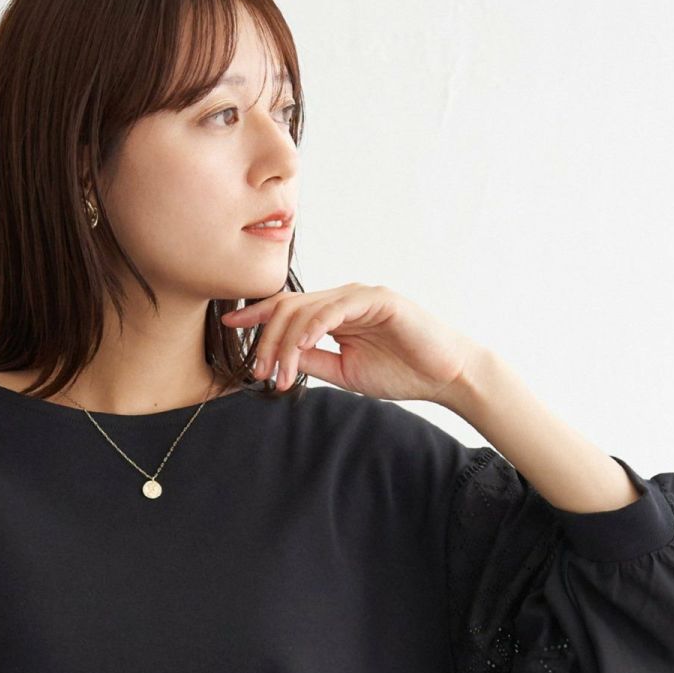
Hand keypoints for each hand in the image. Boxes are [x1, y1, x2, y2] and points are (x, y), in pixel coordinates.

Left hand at [221, 281, 483, 408]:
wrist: (444, 376)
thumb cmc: (400, 372)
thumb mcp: (344, 371)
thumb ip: (313, 361)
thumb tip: (279, 359)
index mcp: (334, 314)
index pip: (287, 308)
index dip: (256, 315)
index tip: (229, 328)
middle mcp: (343, 299)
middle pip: (288, 308)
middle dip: (266, 341)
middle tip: (258, 373)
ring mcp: (360, 296)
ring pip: (307, 309)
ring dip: (286, 344)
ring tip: (280, 374)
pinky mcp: (379, 299)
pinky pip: (336, 308)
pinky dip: (314, 327)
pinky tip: (302, 347)